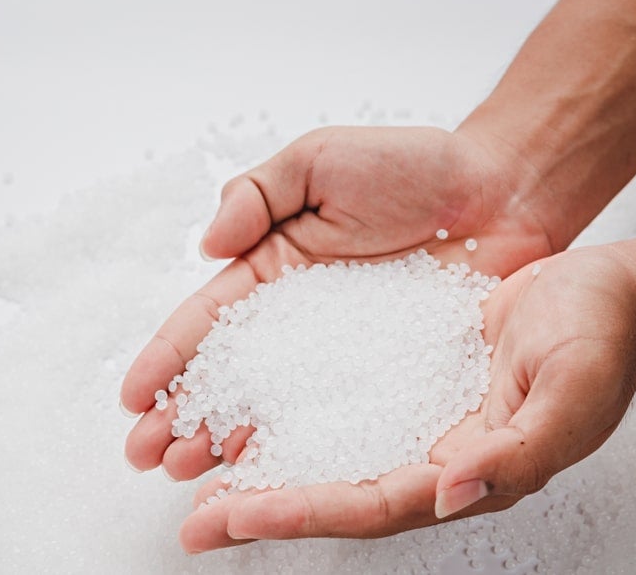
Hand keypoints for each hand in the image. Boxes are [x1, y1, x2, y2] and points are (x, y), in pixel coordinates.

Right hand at [120, 125, 558, 477]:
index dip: (168, 359)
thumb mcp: (318, 159)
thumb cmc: (412, 166)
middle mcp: (299, 322)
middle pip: (230, 378)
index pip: (207, 322)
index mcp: (271, 268)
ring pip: (275, 409)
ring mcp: (343, 356)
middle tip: (150, 457)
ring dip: (228, 443)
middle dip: (184, 417)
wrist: (501, 190)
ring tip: (190, 476)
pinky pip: (342, 421)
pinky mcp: (392, 380)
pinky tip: (269, 475)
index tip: (134, 397)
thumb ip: (256, 194)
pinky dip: (302, 450)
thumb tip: (208, 243)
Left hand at [176, 244, 635, 552]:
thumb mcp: (572, 393)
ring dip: (264, 464)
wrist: (605, 290)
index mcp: (470, 470)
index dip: (304, 512)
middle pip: (333, 491)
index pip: (371, 505)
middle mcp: (431, 452)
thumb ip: (519, 451)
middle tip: (193, 521)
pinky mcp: (402, 371)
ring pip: (326, 450)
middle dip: (262, 508)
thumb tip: (454, 491)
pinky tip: (252, 408)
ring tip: (200, 472)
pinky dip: (290, 411)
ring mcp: (414, 414)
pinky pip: (338, 400)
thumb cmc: (600, 336)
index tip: (236, 514)